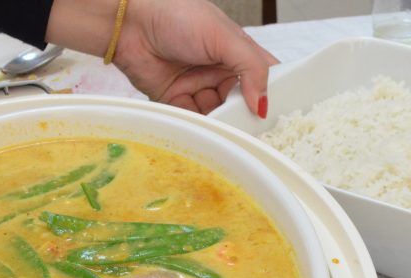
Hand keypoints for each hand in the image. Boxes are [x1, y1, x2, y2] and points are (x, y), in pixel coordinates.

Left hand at [47, 0, 277, 115]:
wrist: (129, 24)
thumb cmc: (176, 15)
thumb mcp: (223, 37)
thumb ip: (251, 67)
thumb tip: (262, 103)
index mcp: (237, 52)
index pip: (264, 77)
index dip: (274, 95)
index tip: (281, 115)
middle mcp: (220, 71)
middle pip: (243, 103)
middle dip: (247, 116)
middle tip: (254, 130)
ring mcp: (199, 87)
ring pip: (220, 115)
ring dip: (224, 123)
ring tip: (228, 128)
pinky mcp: (177, 101)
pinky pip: (195, 120)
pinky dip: (202, 126)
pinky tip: (207, 128)